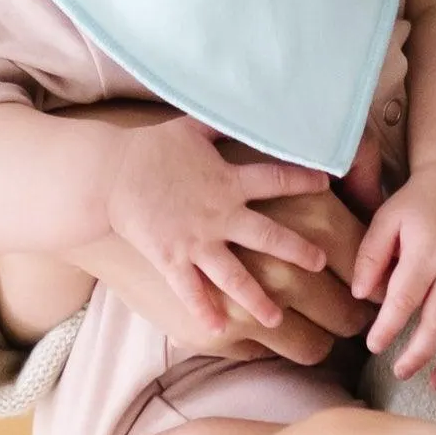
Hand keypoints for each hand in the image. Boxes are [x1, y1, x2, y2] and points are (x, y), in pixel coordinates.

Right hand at [103, 119, 332, 334]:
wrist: (108, 175)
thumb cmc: (149, 148)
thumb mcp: (191, 127)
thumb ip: (222, 122)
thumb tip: (248, 105)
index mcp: (228, 180)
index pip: (277, 180)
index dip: (304, 180)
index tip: (327, 184)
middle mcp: (219, 214)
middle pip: (268, 236)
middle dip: (298, 251)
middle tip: (320, 263)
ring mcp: (196, 241)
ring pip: (235, 275)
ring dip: (258, 298)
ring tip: (277, 319)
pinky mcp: (172, 259)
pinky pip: (192, 290)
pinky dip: (204, 310)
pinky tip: (219, 329)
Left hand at [350, 168, 435, 383]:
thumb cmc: (419, 204)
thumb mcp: (386, 218)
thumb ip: (370, 256)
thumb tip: (361, 296)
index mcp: (426, 252)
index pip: (405, 298)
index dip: (389, 327)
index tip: (373, 345)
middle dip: (420, 353)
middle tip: (399, 372)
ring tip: (434, 383)